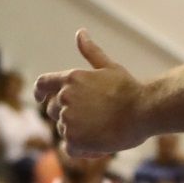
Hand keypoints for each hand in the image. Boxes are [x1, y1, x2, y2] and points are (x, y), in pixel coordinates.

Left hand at [35, 30, 149, 156]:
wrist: (143, 110)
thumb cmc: (129, 89)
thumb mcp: (109, 67)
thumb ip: (91, 52)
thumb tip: (80, 32)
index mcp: (71, 79)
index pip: (43, 84)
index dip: (39, 92)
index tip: (39, 98)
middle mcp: (65, 97)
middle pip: (53, 110)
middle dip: (67, 115)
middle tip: (92, 120)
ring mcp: (68, 119)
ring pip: (63, 130)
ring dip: (78, 133)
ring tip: (102, 131)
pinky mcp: (74, 140)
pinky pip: (70, 148)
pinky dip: (82, 150)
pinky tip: (99, 147)